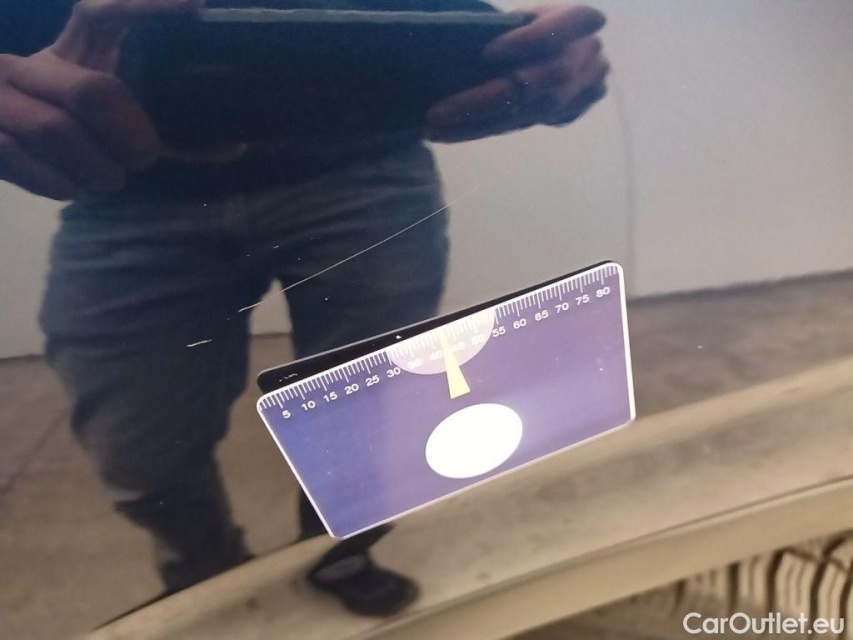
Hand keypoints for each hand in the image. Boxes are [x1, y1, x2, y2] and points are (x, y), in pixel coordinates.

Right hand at [0, 0, 202, 200]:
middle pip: (94, 92)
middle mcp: (34, 63)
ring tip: (108, 179)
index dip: (149, 6)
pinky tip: (74, 187)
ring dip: (97, 170)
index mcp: (75, 48)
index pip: (105, 11)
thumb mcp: (119, 118)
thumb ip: (173, 132)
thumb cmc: (76, 126)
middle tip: (145, 156)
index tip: (197, 7)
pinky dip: (63, 186)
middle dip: (130, 135)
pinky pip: (26, 163)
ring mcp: (1, 96)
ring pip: (58, 132)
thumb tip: (236, 144)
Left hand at [425, 5, 609, 142]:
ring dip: (478, 123)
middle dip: (484, 99)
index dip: (528, 41)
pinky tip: (451, 133)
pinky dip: (485, 129)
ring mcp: (586, 88)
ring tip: (436, 128)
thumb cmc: (528, 28)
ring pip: (530, 111)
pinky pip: (523, 124)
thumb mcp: (519, 19)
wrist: (562, 52)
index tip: (487, 54)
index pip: (564, 26)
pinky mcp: (572, 111)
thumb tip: (456, 48)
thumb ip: (503, 32)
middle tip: (437, 113)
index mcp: (581, 19)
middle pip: (537, 81)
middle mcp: (589, 55)